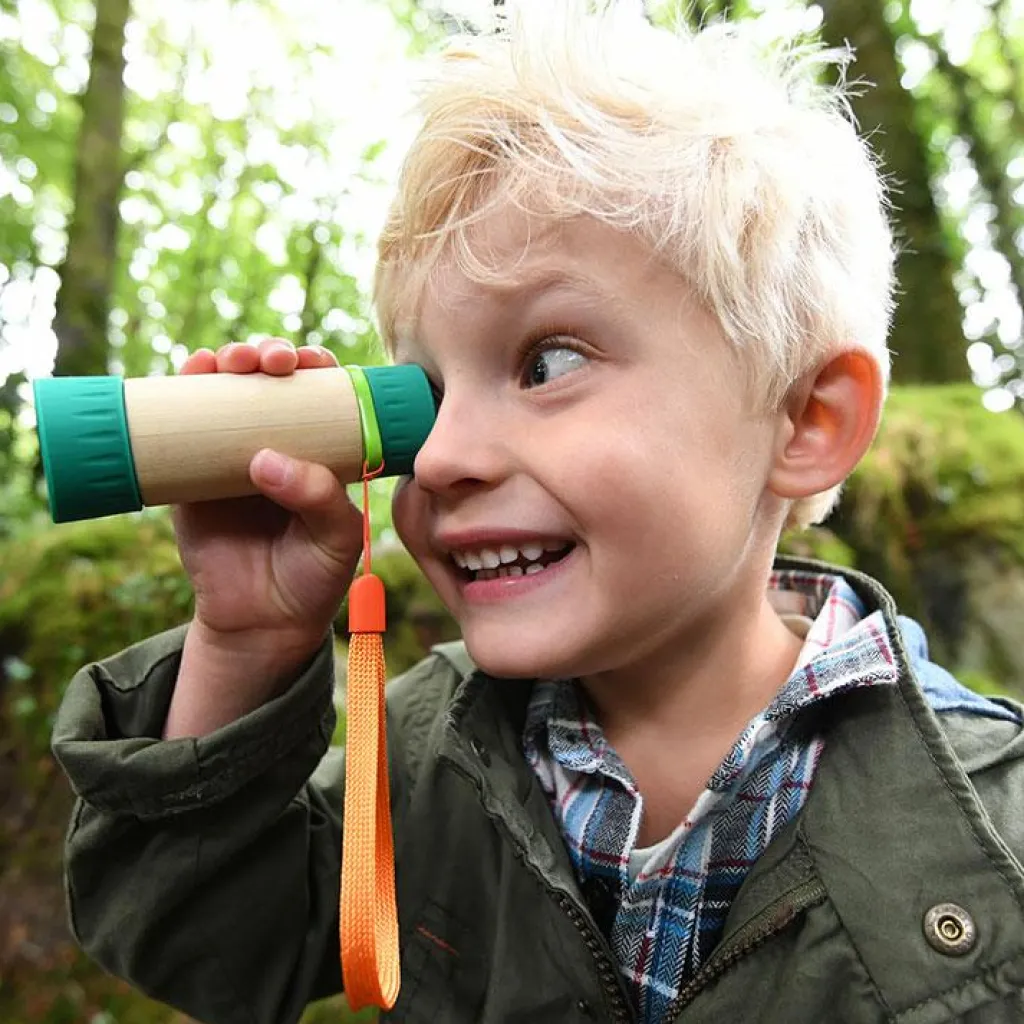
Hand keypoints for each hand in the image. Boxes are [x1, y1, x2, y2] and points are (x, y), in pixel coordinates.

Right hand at [172, 338, 362, 683]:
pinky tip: (188, 373)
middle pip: (270, 381)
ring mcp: (231, 455)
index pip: (321, 394)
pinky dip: (180, 393)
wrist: (262, 623)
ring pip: (225, 393)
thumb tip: (265, 460)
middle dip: (268, 355)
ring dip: (225, 362)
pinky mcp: (190, 475)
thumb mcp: (336, 539)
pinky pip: (181, 428)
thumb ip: (318, 498)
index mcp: (322, 451)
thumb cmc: (312, 577)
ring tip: (230, 363)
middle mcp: (277, 442)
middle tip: (270, 361)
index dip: (316, 366)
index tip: (312, 362)